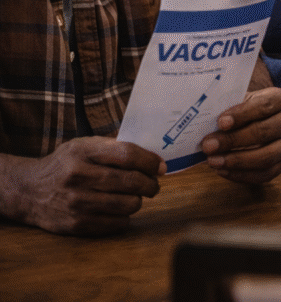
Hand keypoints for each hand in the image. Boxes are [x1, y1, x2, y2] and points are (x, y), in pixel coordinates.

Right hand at [0, 137, 163, 234]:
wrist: (29, 191)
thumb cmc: (65, 164)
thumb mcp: (84, 146)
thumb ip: (115, 149)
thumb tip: (154, 161)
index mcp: (83, 152)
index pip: (128, 154)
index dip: (150, 162)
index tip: (160, 167)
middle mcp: (78, 176)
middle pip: (132, 182)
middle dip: (150, 184)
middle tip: (152, 185)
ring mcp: (77, 202)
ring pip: (128, 204)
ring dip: (138, 201)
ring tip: (133, 196)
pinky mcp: (76, 224)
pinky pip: (117, 223)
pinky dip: (125, 217)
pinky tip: (118, 209)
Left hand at [202, 87, 280, 183]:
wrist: (257, 118)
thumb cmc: (244, 108)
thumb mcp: (238, 99)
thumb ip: (227, 107)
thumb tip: (206, 123)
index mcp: (280, 99)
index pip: (263, 106)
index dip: (242, 115)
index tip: (221, 123)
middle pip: (264, 132)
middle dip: (234, 140)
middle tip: (208, 145)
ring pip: (267, 157)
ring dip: (237, 161)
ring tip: (213, 161)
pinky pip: (265, 174)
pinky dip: (242, 175)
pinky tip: (223, 171)